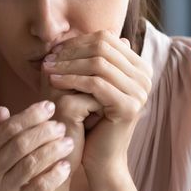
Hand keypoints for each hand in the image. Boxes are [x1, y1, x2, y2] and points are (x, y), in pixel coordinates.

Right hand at [0, 101, 73, 190]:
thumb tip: (5, 110)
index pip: (6, 130)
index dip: (30, 116)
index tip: (48, 107)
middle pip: (21, 144)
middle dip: (45, 131)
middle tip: (60, 125)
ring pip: (32, 163)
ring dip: (53, 150)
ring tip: (68, 142)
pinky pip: (39, 188)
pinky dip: (54, 175)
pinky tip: (66, 166)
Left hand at [43, 31, 152, 175]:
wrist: (100, 158)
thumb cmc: (89, 120)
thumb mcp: (87, 85)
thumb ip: (85, 59)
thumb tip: (71, 31)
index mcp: (138, 67)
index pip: (105, 39)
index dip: (77, 42)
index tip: (53, 50)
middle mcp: (144, 76)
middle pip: (102, 48)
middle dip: (71, 51)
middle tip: (47, 59)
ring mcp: (140, 91)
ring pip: (98, 64)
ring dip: (68, 65)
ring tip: (46, 70)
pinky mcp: (130, 106)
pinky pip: (96, 84)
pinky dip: (72, 80)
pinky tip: (53, 82)